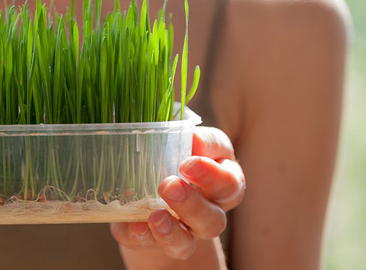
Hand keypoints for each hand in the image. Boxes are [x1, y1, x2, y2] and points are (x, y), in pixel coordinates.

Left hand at [110, 126, 245, 261]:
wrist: (143, 212)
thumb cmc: (156, 164)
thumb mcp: (158, 145)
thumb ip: (162, 134)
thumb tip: (152, 118)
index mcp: (217, 163)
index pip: (223, 152)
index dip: (209, 152)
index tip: (188, 149)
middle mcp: (216, 195)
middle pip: (228, 192)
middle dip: (203, 185)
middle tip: (171, 183)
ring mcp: (198, 223)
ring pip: (208, 226)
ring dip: (184, 218)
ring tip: (157, 214)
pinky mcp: (172, 243)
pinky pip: (171, 246)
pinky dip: (151, 238)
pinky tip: (137, 228)